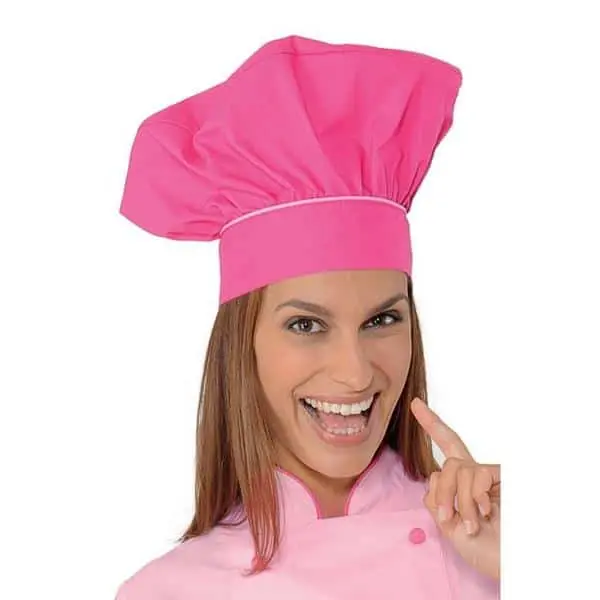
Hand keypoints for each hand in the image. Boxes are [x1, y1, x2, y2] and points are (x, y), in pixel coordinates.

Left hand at [410, 397, 499, 580]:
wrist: (509, 563)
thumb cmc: (484, 550)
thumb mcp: (448, 525)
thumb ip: (437, 498)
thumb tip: (434, 477)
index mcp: (463, 486)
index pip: (446, 450)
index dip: (432, 425)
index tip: (416, 405)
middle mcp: (478, 477)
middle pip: (450, 464)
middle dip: (444, 490)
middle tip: (447, 518)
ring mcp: (491, 477)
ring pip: (457, 469)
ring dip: (458, 500)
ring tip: (470, 524)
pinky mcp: (503, 476)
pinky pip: (475, 474)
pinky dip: (472, 497)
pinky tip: (483, 512)